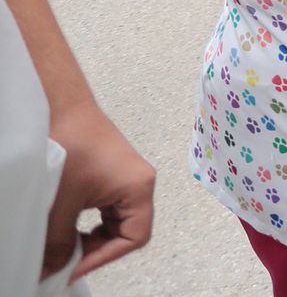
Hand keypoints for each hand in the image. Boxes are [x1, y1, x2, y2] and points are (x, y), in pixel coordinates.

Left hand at [44, 106, 155, 280]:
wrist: (64, 109)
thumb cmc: (72, 142)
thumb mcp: (62, 201)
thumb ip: (58, 242)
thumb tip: (53, 269)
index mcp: (138, 187)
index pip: (134, 237)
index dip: (104, 258)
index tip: (75, 267)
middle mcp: (139, 183)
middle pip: (128, 231)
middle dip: (97, 249)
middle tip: (67, 259)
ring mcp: (127, 179)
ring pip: (116, 222)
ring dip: (92, 236)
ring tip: (65, 244)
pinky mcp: (112, 175)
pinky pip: (108, 210)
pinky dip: (89, 223)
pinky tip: (68, 226)